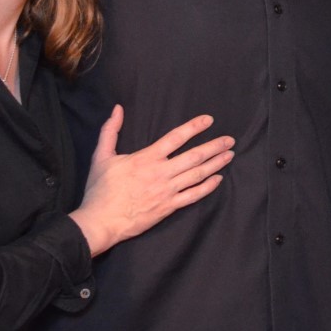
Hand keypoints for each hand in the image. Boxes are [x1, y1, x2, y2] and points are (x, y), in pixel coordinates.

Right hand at [70, 106, 232, 255]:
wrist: (100, 222)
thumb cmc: (100, 190)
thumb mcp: (101, 156)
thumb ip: (110, 130)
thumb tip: (117, 109)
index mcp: (146, 158)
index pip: (176, 137)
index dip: (194, 127)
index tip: (209, 120)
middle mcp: (161, 172)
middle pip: (194, 156)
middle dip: (214, 146)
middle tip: (230, 140)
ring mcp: (167, 191)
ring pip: (197, 174)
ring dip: (216, 164)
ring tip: (229, 155)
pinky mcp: (168, 207)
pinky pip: (193, 196)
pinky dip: (207, 187)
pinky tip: (218, 179)